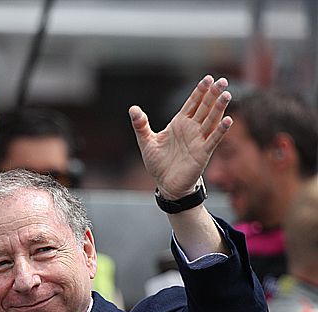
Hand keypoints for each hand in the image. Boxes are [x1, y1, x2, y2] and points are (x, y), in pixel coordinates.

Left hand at [129, 75, 232, 199]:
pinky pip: (213, 140)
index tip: (207, 78)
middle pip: (205, 108)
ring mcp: (198, 140)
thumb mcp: (146, 142)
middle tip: (223, 81)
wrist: (166, 183)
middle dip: (213, 94)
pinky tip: (228, 120)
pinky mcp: (202, 153)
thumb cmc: (158, 163)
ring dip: (219, 108)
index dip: (200, 91)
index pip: (192, 103)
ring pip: (211, 121)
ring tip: (227, 95)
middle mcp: (191, 129)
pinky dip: (220, 130)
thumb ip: (140, 125)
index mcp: (179, 123)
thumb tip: (132, 109)